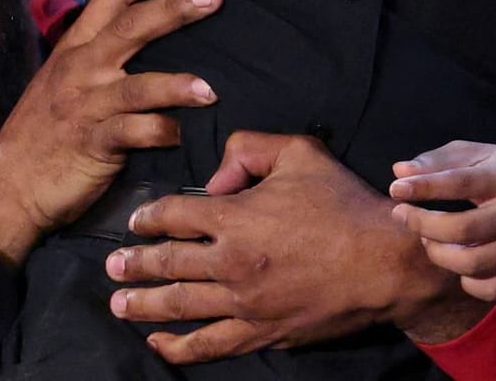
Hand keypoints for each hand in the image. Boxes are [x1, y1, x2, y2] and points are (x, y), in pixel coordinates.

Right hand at [0, 0, 219, 264]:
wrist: (7, 187)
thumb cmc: (42, 132)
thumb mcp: (61, 80)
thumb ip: (96, 54)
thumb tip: (142, 30)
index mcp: (74, 47)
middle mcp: (80, 68)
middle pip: (130, 26)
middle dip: (174, 7)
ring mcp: (86, 106)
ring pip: (138, 86)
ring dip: (177, 85)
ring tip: (212, 90)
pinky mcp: (94, 145)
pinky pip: (134, 134)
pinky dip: (162, 132)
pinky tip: (185, 134)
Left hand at [104, 131, 484, 363]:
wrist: (384, 263)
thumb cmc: (345, 204)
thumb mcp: (301, 153)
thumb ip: (250, 148)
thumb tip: (216, 177)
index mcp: (236, 216)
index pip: (174, 214)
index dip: (149, 218)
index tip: (137, 222)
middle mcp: (231, 262)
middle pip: (167, 264)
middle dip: (134, 264)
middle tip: (111, 266)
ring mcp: (244, 303)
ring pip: (180, 306)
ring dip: (143, 305)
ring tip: (119, 303)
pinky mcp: (261, 332)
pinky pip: (210, 344)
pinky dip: (179, 347)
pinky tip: (159, 344)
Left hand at [389, 141, 495, 300]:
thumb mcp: (482, 155)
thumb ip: (440, 160)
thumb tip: (399, 173)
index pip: (461, 182)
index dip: (424, 187)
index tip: (396, 189)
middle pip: (463, 229)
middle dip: (423, 224)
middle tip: (403, 215)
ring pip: (473, 264)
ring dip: (439, 254)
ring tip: (429, 240)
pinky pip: (490, 289)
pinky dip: (466, 280)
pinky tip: (459, 263)